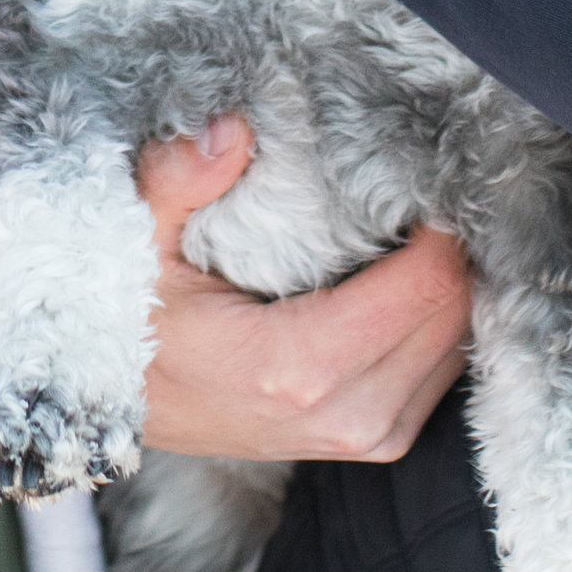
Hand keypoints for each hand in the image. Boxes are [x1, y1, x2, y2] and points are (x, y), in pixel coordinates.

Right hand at [137, 120, 472, 463]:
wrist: (115, 409)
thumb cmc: (129, 324)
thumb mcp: (135, 242)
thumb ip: (179, 180)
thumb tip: (233, 129)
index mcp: (296, 365)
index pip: (426, 286)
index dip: (441, 224)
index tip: (422, 176)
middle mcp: (343, 412)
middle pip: (454, 315)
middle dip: (454, 251)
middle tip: (425, 193)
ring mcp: (360, 437)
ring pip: (456, 349)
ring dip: (450, 290)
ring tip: (417, 232)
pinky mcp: (367, 442)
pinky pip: (438, 378)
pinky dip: (437, 328)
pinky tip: (408, 285)